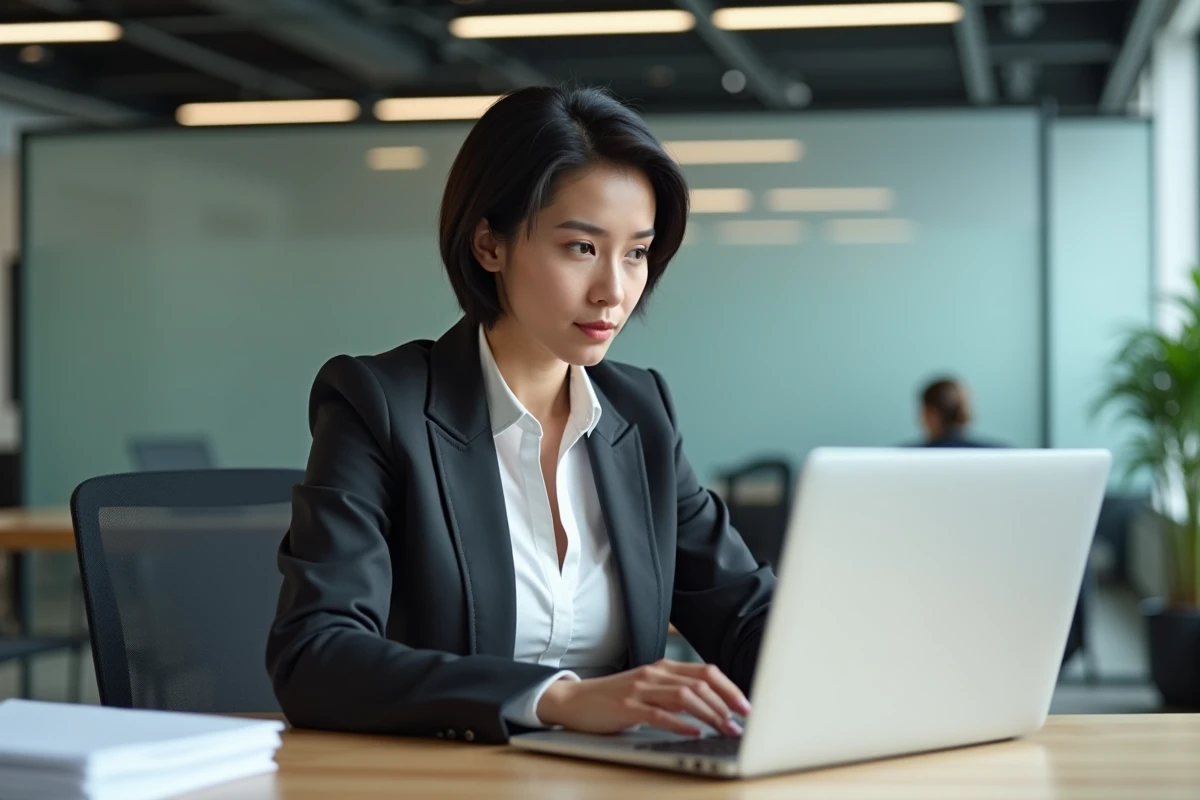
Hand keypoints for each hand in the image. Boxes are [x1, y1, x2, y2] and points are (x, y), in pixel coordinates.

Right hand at [536, 659, 750, 736]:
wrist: (575, 700)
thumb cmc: (615, 698)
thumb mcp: (649, 690)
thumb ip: (675, 694)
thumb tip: (711, 708)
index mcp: (663, 668)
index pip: (706, 672)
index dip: (730, 688)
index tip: (746, 707)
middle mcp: (654, 674)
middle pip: (700, 683)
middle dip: (726, 703)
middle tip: (742, 722)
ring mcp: (641, 689)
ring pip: (685, 696)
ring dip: (710, 714)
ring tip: (725, 729)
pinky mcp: (628, 707)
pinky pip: (660, 714)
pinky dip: (682, 723)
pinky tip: (696, 732)